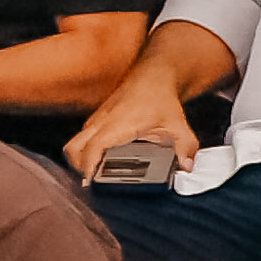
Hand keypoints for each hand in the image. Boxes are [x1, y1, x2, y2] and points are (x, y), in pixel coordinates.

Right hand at [63, 78, 194, 186]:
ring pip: (74, 145)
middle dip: (78, 170)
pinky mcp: (96, 121)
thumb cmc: (160, 98)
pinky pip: (80, 139)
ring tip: (93, 178)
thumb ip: (185, 146)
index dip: (88, 169)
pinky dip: (83, 153)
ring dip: (79, 162)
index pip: (91, 149)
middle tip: (92, 184)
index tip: (90, 185)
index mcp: (116, 124)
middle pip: (73, 150)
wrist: (151, 76)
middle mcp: (100, 123)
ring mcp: (95, 121)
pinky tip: (97, 164)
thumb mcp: (177, 124)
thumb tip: (187, 166)